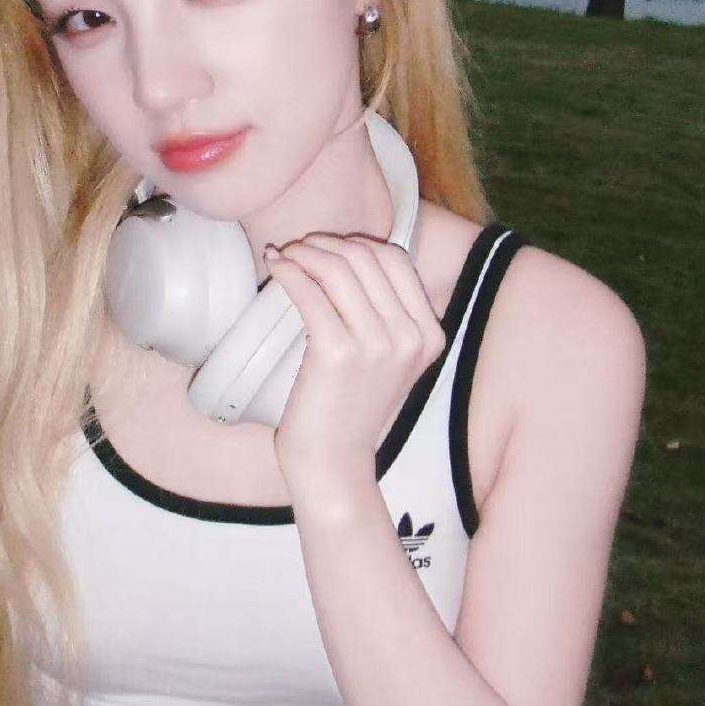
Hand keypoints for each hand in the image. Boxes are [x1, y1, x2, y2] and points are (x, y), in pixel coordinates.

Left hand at [264, 234, 446, 482]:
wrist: (335, 462)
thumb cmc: (352, 407)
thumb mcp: (389, 359)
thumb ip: (384, 313)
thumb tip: (343, 254)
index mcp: (429, 334)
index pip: (397, 260)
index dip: (358, 243)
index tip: (328, 247)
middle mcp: (410, 337)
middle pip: (366, 258)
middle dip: (327, 243)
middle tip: (299, 247)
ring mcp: (377, 345)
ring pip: (338, 268)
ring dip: (305, 252)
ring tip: (285, 255)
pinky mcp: (338, 353)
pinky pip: (310, 292)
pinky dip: (289, 271)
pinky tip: (275, 267)